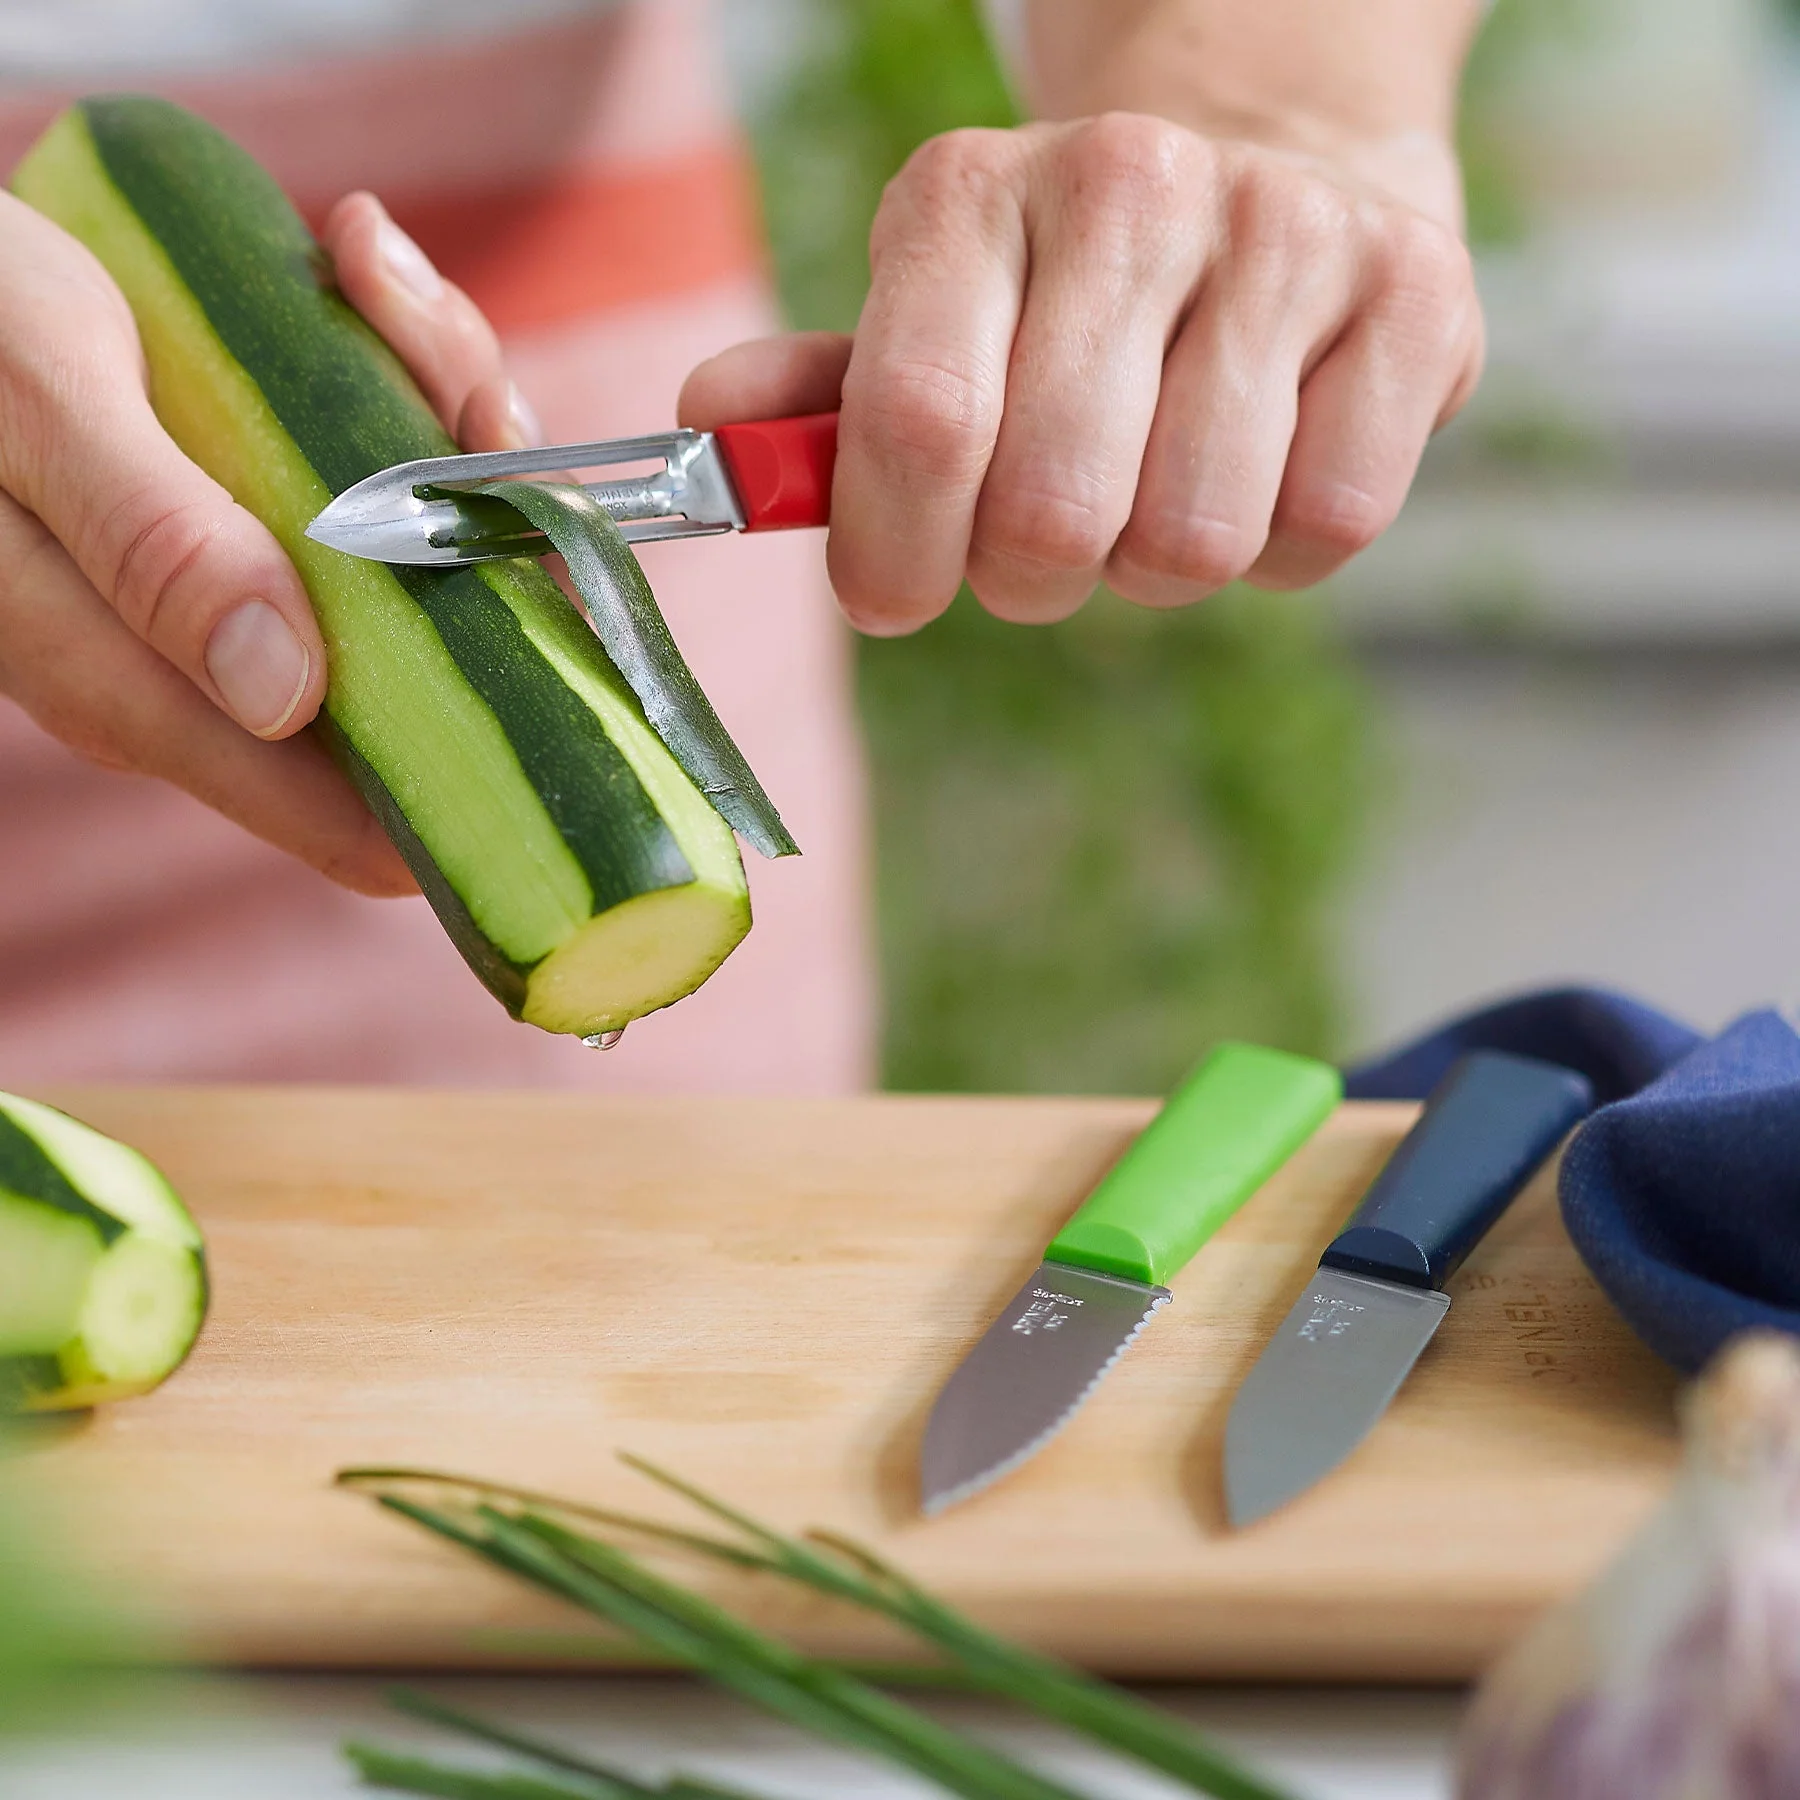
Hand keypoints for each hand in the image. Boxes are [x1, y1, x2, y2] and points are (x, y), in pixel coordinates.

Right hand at [0, 189, 533, 893]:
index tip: (549, 593)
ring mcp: (247, 604)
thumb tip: (285, 695)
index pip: (367, 828)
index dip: (495, 747)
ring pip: (426, 560)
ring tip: (372, 278)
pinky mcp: (261, 529)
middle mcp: (217, 679)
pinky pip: (377, 488)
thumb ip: (153, 547)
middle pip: (438, 674)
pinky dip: (396, 380)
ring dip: (442, 420)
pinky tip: (346, 269)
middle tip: (458, 386)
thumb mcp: (38, 407)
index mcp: (147, 695)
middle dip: (487, 534)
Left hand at [680, 114, 1481, 633]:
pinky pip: (1325, 525)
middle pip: (1050, 513)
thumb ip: (821, 400)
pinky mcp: (1420, 296)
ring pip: (1190, 539)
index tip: (895, 596)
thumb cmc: (1069, 295)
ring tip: (1156, 489)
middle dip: (1030, 578)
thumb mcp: (930, 319)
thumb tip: (710, 428)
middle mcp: (1129, 185)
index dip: (896, 559)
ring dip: (1155, 565)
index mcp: (969, 196)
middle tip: (1044, 541)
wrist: (1281, 165)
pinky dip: (1276, 549)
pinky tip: (1261, 467)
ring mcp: (1287, 232)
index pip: (915, 424)